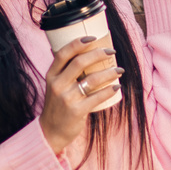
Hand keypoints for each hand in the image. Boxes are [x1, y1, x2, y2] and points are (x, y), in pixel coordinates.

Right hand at [39, 36, 124, 153]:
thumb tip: (87, 54)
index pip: (63, 53)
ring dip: (109, 72)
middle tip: (111, 52)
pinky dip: (109, 90)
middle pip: (80, 63)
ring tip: (119, 70)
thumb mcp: (55, 86)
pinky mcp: (76, 111)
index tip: (93, 37)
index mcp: (51, 75)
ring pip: (92, 79)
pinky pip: (97, 97)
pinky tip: (116, 86)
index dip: (78, 43)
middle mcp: (57, 85)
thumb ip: (66, 72)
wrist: (51, 131)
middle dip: (99, 54)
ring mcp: (67, 98)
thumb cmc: (58, 105)